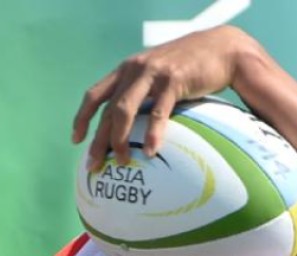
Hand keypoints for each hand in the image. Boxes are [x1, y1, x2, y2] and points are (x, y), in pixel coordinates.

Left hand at [71, 25, 256, 167]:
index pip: (95, 94)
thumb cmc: (191, 68)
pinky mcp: (173, 80)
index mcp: (127, 70)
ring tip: (123, 163)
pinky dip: (154, 134)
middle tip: (93, 164)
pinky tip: (152, 153)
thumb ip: (146, 94)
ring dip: (120, 139)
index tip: (76, 140)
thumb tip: (138, 127)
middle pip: (106, 110)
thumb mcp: (161, 76)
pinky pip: (158, 112)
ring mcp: (152, 73)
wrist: (220, 48)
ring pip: (124, 110)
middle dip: (97, 139)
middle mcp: (134, 70)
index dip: (82, 118)